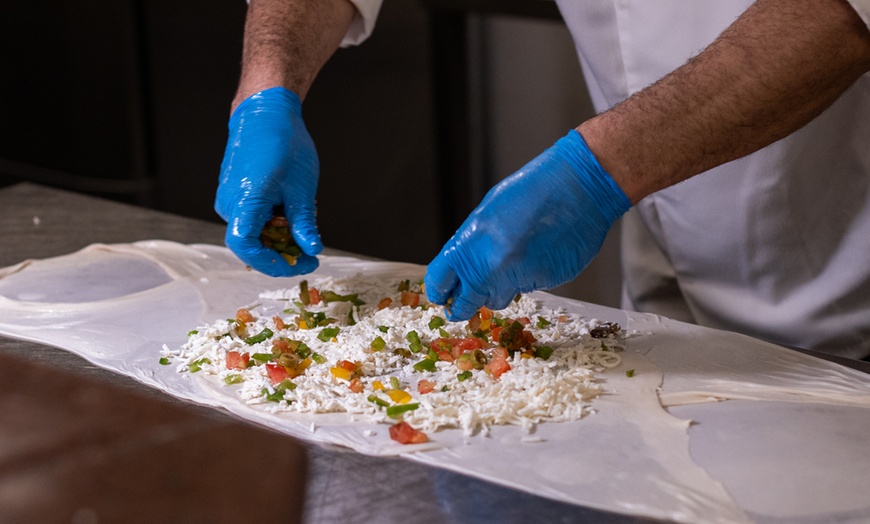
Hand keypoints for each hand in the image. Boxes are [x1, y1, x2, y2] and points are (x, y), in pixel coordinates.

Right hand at [215, 87, 321, 275]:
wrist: (264, 114)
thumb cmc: (282, 143)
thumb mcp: (302, 189)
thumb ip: (304, 224)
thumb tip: (312, 250)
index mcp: (244, 201)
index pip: (246, 247)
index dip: (271, 263)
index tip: (299, 264)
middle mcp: (229, 203)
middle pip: (252, 244)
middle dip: (282, 253)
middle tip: (311, 254)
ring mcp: (229, 199)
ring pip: (254, 232)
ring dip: (280, 237)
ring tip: (304, 223)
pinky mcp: (234, 194)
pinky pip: (252, 218)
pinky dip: (273, 223)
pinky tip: (291, 210)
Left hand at [425, 130, 630, 319]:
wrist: (579, 185)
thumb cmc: (533, 190)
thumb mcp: (487, 213)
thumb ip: (472, 246)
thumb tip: (463, 270)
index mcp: (471, 243)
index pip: (439, 283)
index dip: (439, 291)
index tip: (442, 295)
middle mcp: (493, 265)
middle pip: (467, 303)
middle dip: (465, 304)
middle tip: (466, 302)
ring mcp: (521, 276)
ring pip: (500, 298)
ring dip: (500, 288)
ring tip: (513, 259)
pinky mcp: (547, 282)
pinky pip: (529, 288)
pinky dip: (530, 276)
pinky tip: (540, 251)